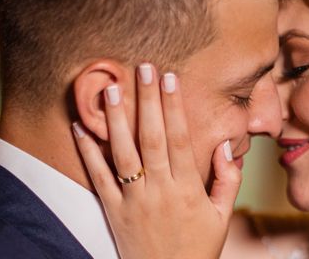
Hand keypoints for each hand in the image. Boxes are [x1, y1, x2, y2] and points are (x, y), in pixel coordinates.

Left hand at [73, 64, 241, 258]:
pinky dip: (87, 153)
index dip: (175, 107)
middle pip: (152, 138)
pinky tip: (79, 128)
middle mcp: (159, 190)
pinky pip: (98, 179)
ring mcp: (133, 200)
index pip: (181, 139)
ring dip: (116, 119)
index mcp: (187, 188)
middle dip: (148, 101)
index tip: (172, 78)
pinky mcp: (113, 211)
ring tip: (111, 89)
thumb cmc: (198, 248)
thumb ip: (228, 179)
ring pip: (123, 153)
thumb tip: (226, 145)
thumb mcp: (223, 216)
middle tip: (145, 68)